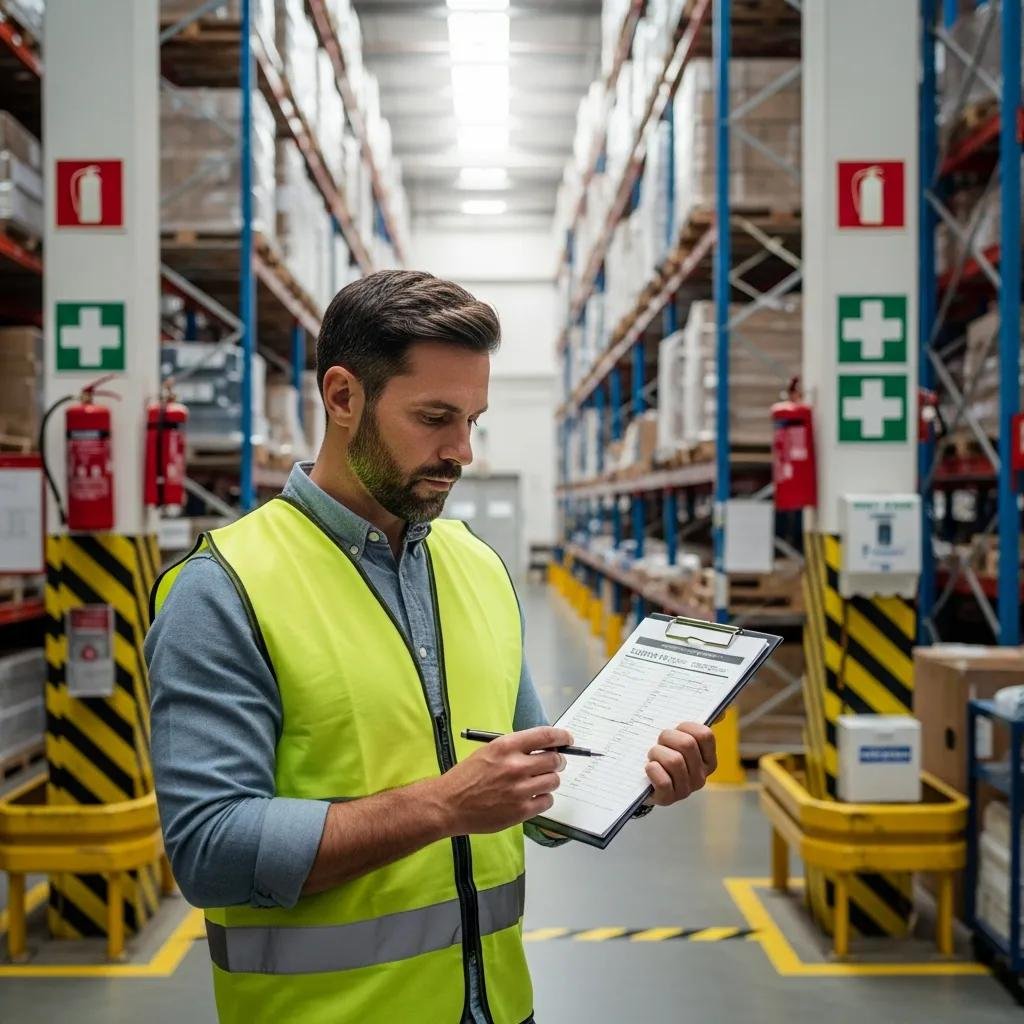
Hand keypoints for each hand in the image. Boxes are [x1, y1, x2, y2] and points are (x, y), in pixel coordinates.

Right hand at [436, 726, 571, 835]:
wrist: (448, 804)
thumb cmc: (466, 777)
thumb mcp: (488, 751)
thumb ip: (515, 748)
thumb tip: (542, 747)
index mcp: (505, 746)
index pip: (545, 736)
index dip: (561, 736)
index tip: (567, 739)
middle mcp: (515, 766)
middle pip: (555, 759)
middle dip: (558, 761)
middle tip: (553, 764)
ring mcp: (519, 790)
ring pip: (554, 781)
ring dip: (550, 780)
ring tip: (539, 782)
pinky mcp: (521, 811)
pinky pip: (547, 801)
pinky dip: (544, 798)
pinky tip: (532, 797)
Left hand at [644, 722, 716, 806]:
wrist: (645, 781)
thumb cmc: (665, 754)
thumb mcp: (680, 740)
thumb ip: (699, 727)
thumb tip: (722, 711)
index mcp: (708, 760)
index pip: (705, 735)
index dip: (686, 726)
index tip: (675, 728)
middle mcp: (701, 776)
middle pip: (686, 744)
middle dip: (667, 737)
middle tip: (659, 742)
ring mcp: (686, 789)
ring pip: (674, 761)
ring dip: (657, 753)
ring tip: (653, 756)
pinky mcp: (668, 799)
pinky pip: (663, 781)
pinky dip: (653, 770)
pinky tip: (650, 768)